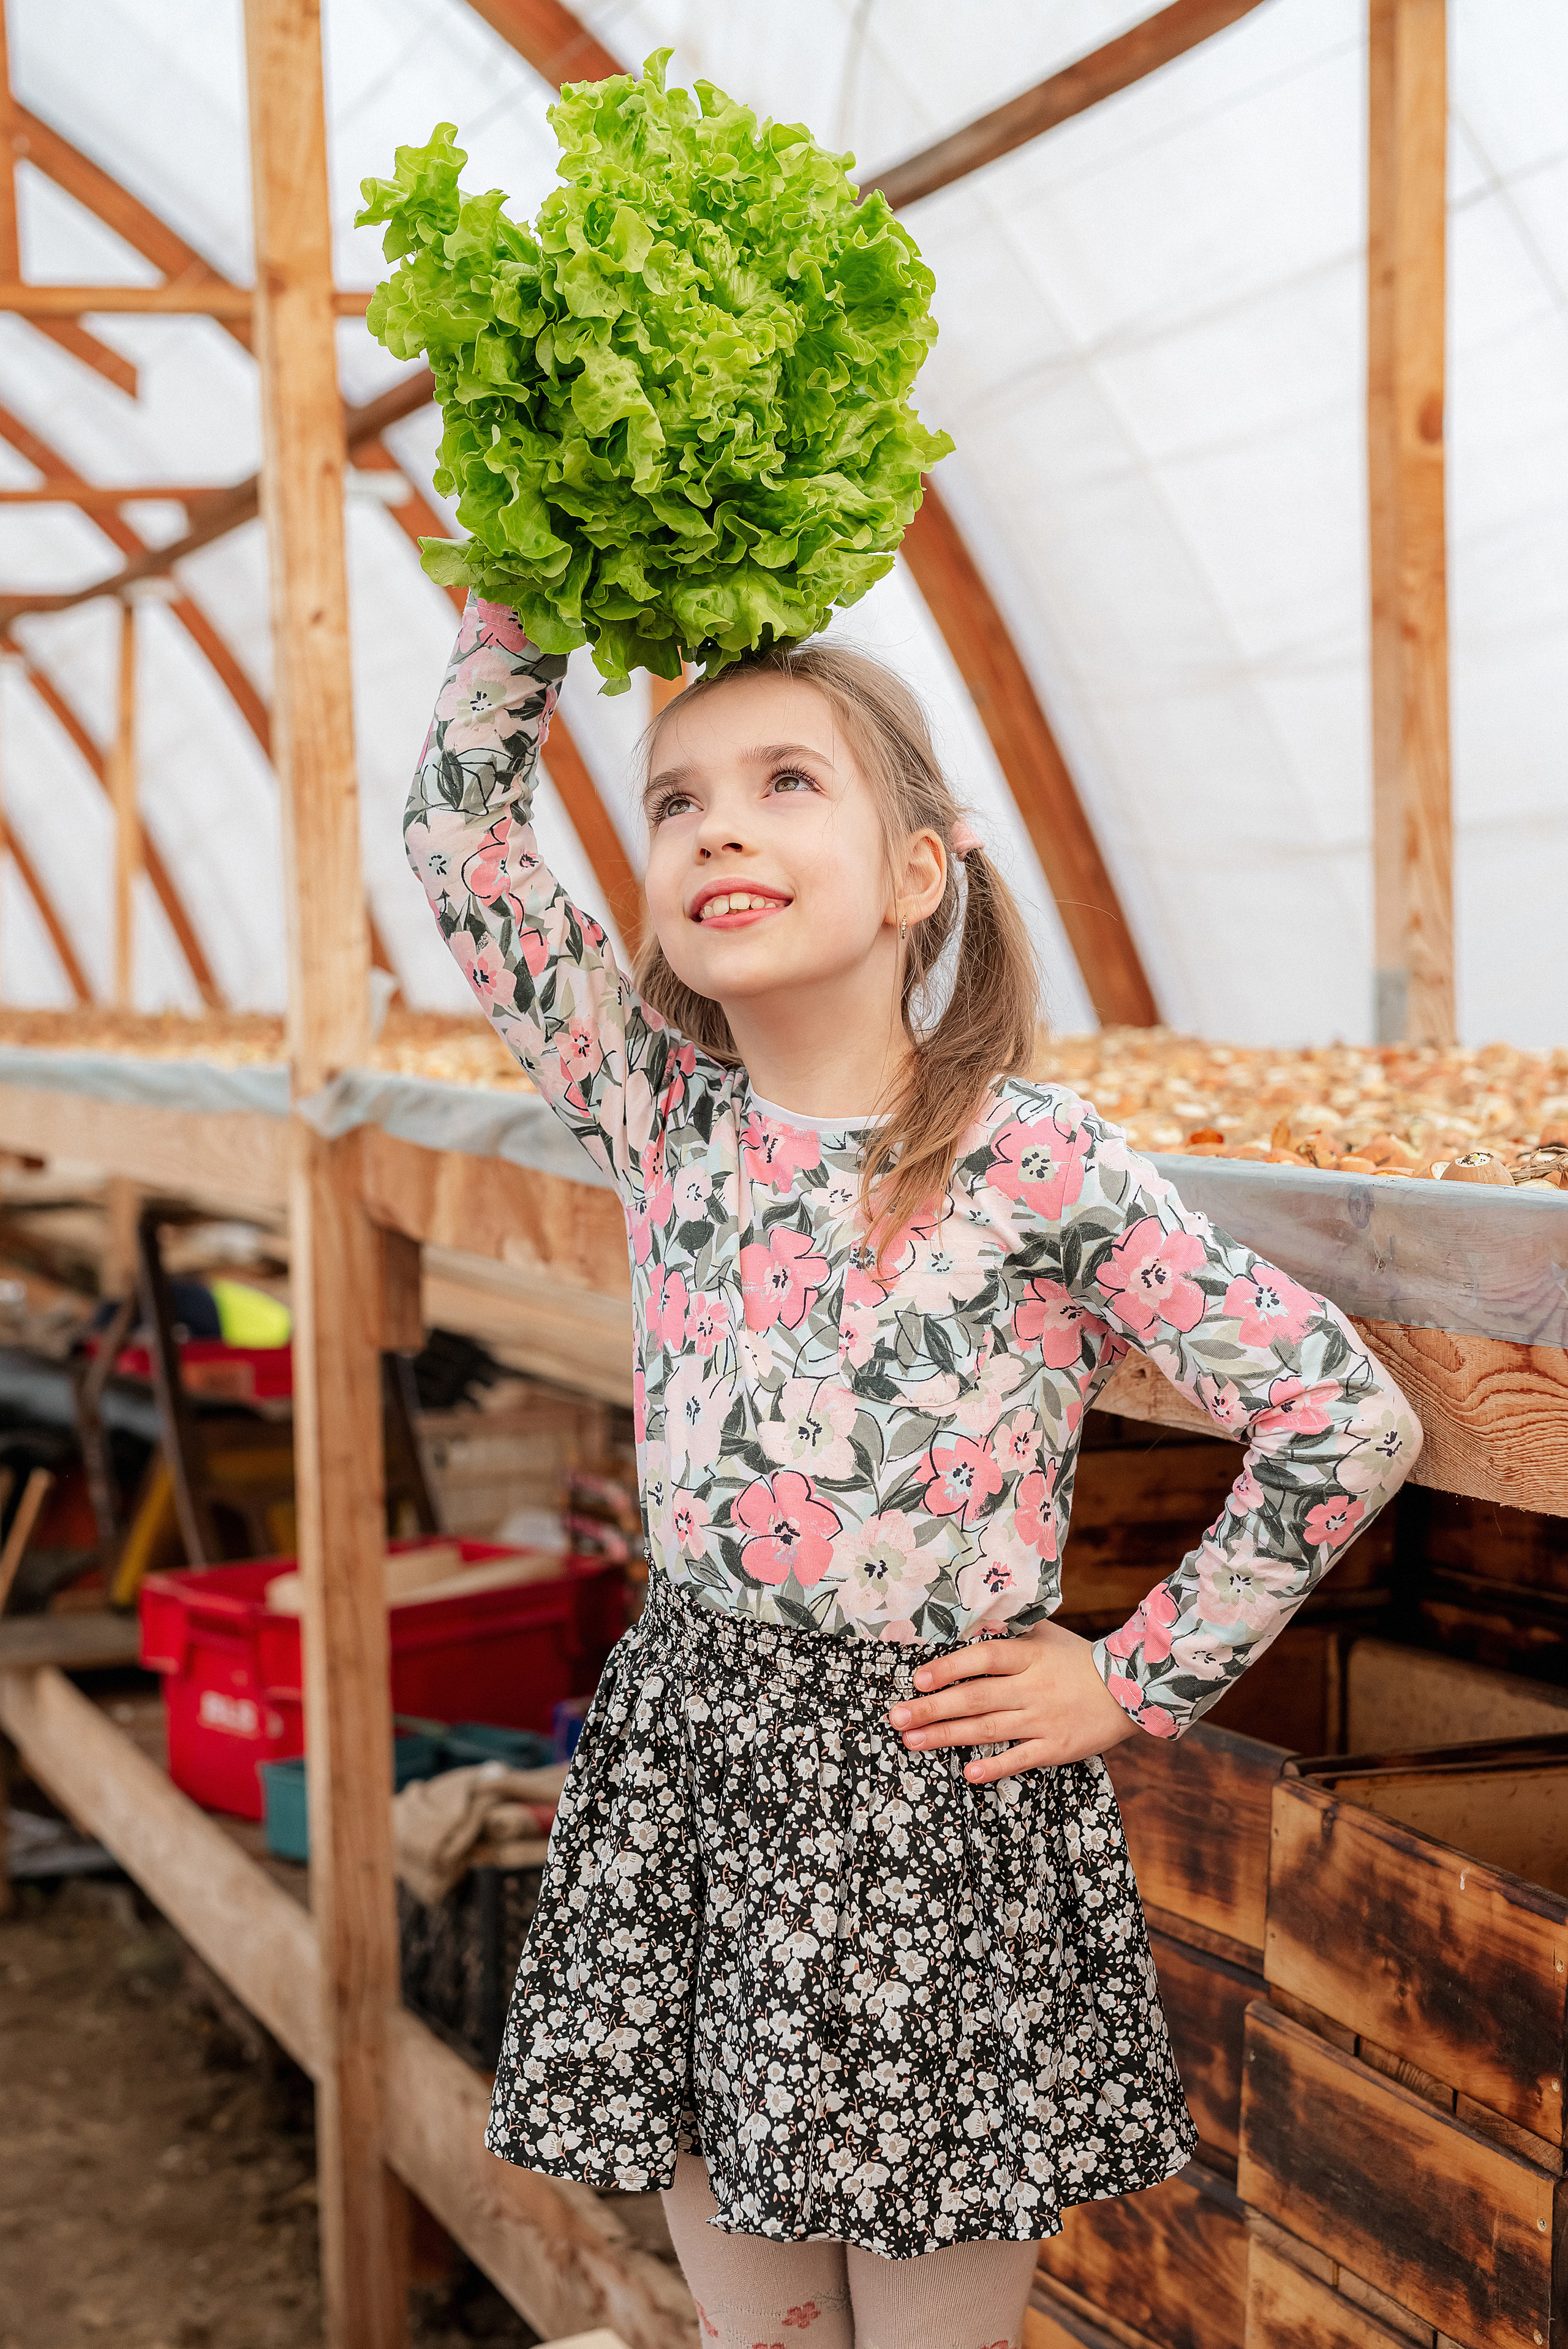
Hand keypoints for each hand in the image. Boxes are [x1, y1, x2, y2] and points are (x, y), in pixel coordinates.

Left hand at [886, 1617, 1141, 1784]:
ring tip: (913, 1741)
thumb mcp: (1047, 1634)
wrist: (1130, 1690)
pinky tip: (968, 1772)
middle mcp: (1033, 1688)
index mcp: (1029, 1656)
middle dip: (933, 1708)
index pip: (983, 1659)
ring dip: (948, 1736)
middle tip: (897, 1717)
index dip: (950, 1668)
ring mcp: (1044, 1719)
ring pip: (989, 1729)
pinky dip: (994, 1766)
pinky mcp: (1056, 1747)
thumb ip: (1011, 1629)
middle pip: (976, 1698)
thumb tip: (972, 1619)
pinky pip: (1020, 1759)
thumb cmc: (1078, 1659)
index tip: (918, 1678)